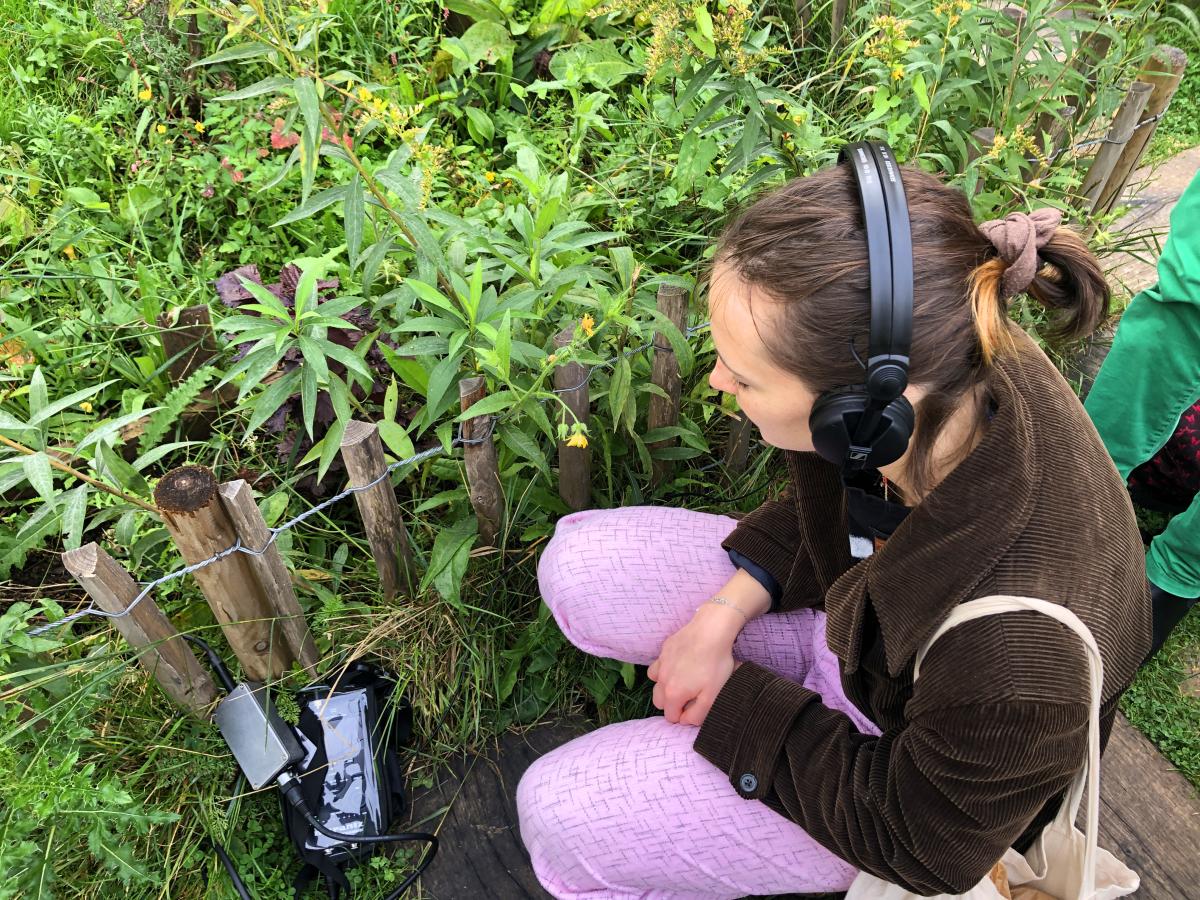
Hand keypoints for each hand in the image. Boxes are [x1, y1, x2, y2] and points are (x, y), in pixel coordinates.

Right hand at [647, 605, 744, 726]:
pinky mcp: (664, 649)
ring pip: (656, 683)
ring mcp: (661, 663)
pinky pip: (659, 665)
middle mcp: (661, 680)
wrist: (710, 630)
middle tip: (690, 696)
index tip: (696, 706)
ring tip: (683, 681)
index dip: (683, 716)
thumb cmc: (715, 664)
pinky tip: (679, 664)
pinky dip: (665, 669)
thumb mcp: (712, 696)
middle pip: (659, 702)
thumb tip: (685, 720)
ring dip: (665, 686)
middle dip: (672, 704)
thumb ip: (696, 715)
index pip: (670, 717)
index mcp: (673, 694)